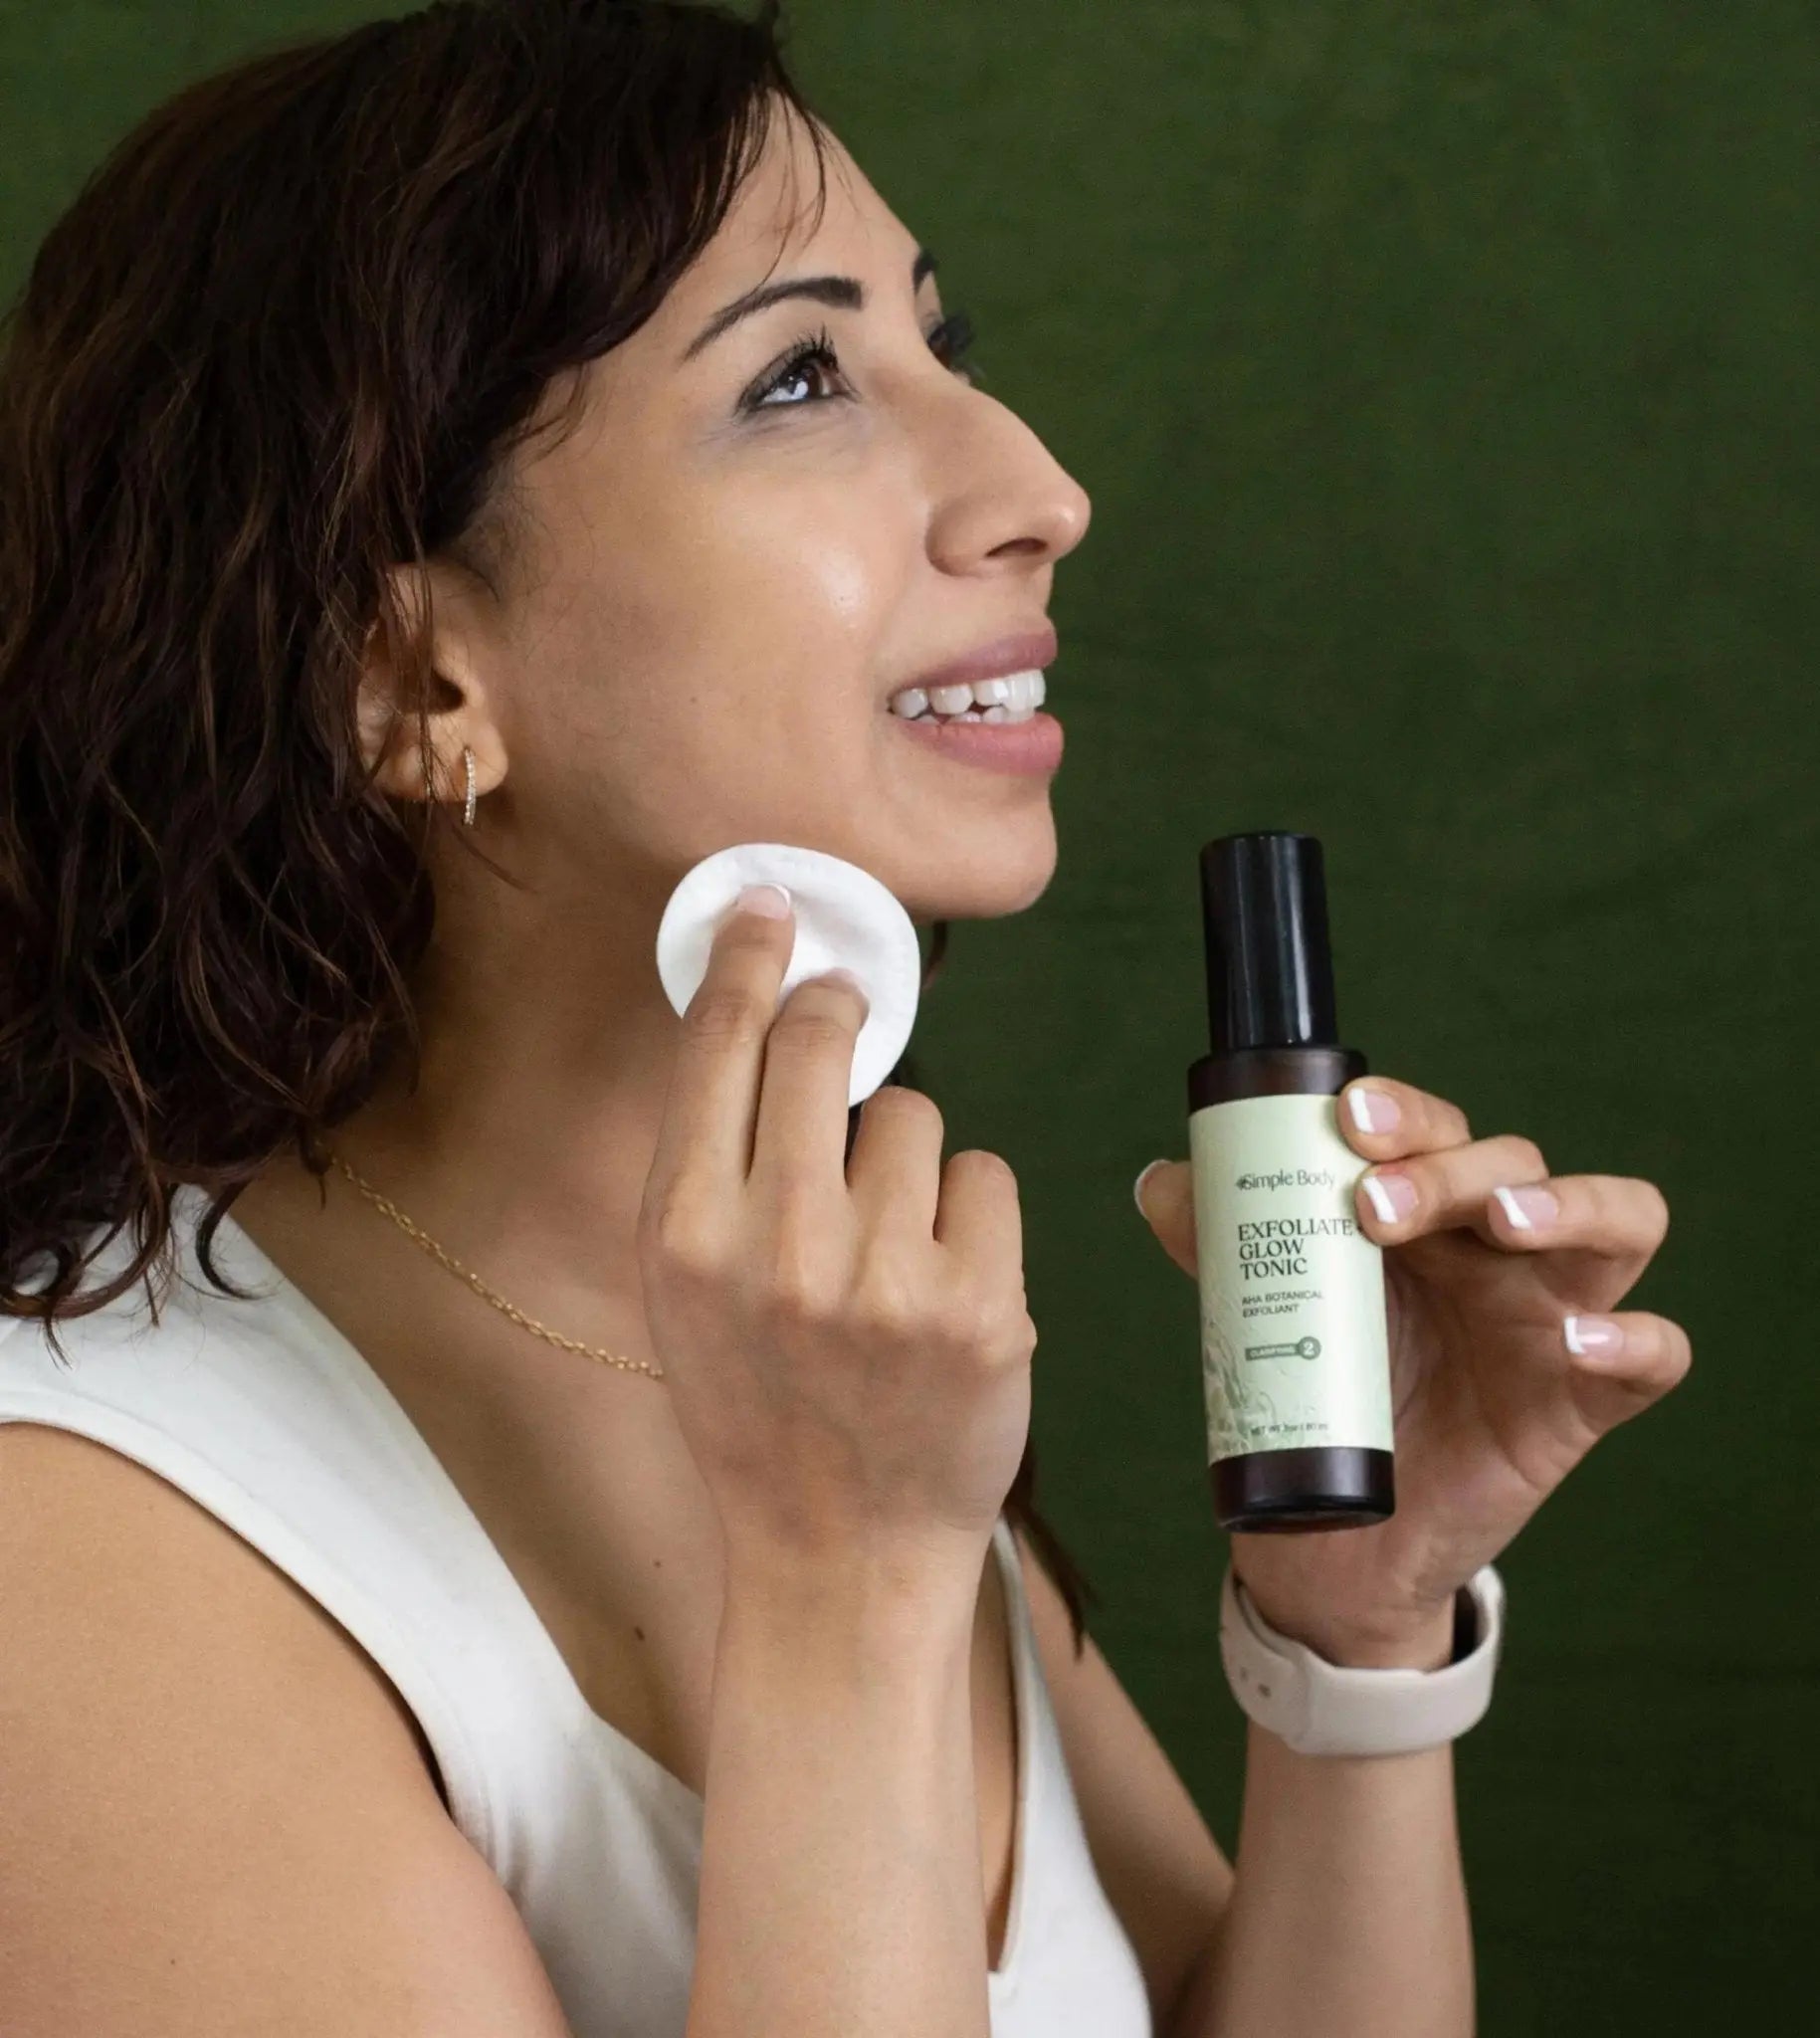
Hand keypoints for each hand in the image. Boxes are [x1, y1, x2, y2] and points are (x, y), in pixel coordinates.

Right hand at [637, 887, 1035, 1606]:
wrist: (838, 1559)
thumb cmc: (758, 1415)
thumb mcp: (682, 1297)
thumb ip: (709, 1166)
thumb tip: (758, 1016)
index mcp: (683, 1237)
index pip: (721, 1048)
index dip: (752, 959)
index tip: (774, 907)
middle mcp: (778, 1247)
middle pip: (826, 1043)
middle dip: (840, 1014)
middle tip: (846, 1017)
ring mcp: (886, 1279)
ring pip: (916, 1117)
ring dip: (908, 1162)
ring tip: (887, 1253)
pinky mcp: (983, 1307)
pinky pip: (986, 1177)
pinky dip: (971, 1216)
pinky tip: (945, 1286)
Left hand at [1134, 1076, 1690, 1665]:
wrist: (1335, 1534)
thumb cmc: (1321, 1391)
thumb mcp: (1267, 1314)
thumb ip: (1220, 1247)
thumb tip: (1165, 1183)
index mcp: (1425, 1208)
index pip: (1435, 1128)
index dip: (1403, 1113)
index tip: (1347, 1121)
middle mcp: (1499, 1244)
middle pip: (1513, 1161)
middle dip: (1448, 1169)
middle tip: (1374, 1206)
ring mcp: (1552, 1313)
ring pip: (1618, 1219)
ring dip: (1567, 1205)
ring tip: (1506, 1222)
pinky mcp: (1581, 1401)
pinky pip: (1655, 1355)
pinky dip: (1635, 1339)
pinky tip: (1580, 1341)